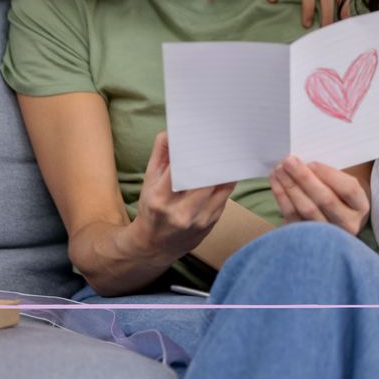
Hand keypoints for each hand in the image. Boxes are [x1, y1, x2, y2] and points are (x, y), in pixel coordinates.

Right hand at [132, 132, 235, 259]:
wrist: (155, 246)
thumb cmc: (151, 208)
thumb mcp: (149, 180)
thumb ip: (160, 154)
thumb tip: (171, 132)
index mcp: (160, 198)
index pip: (181, 170)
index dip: (194, 153)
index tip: (204, 138)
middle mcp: (180, 212)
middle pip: (205, 179)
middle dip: (214, 159)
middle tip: (222, 141)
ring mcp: (198, 220)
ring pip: (220, 187)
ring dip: (225, 169)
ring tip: (230, 152)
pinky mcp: (211, 223)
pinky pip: (224, 197)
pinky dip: (227, 182)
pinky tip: (229, 169)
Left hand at [269, 156, 369, 235]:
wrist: (339, 216)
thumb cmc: (340, 192)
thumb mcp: (344, 181)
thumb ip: (330, 174)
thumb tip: (304, 163)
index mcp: (361, 206)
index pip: (348, 189)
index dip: (328, 174)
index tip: (311, 162)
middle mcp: (349, 223)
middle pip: (325, 200)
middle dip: (304, 178)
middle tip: (289, 161)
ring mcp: (329, 235)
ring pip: (307, 209)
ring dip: (290, 186)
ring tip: (279, 169)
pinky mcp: (309, 239)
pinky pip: (292, 217)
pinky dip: (282, 198)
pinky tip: (276, 182)